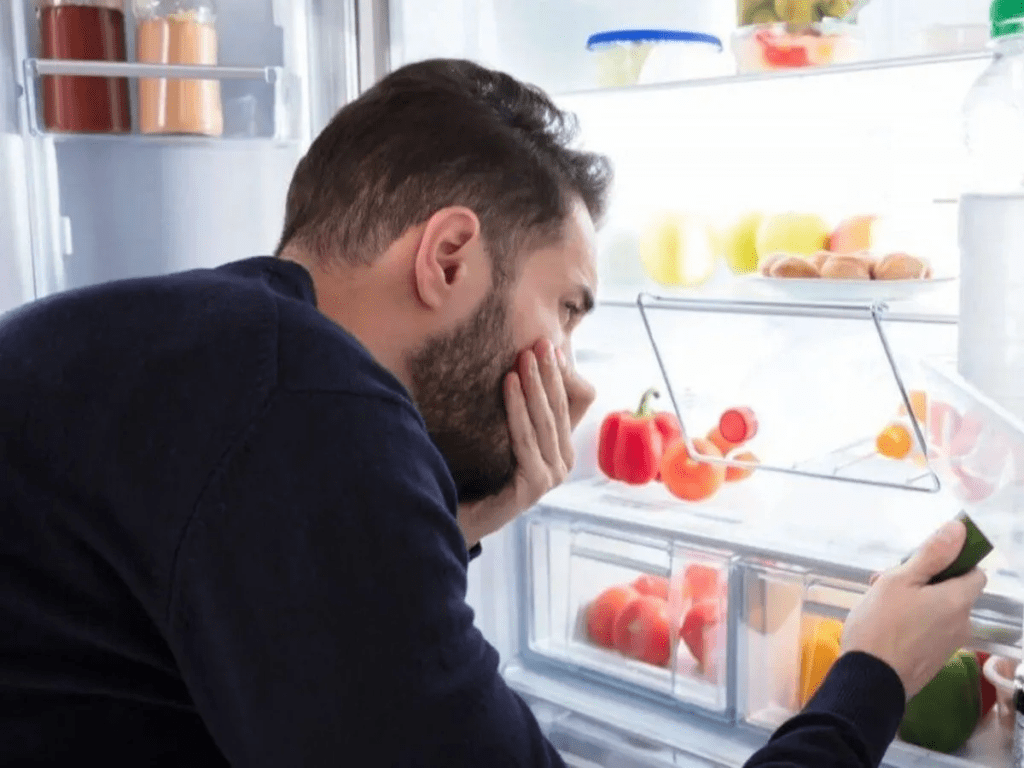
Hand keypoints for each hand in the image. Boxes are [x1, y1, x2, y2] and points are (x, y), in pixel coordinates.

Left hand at [457, 339, 595, 547]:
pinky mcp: (534, 487)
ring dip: (534, 385)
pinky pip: (525, 439)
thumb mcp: (505, 432)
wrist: (461, 515)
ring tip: (523, 357)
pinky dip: (516, 408)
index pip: (571, 403)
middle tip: (540, 342)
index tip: (550, 346)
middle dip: (549, 373)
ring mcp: (551, 477)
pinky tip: (507, 383)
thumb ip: (520, 407)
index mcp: (562, 449)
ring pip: (544, 420)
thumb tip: (520, 361)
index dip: (562, 375)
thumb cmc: (481, 471)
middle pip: (559, 408)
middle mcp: (563, 464)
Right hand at [841, 519, 986, 699]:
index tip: (924, 562)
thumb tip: (959, 530)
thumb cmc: (881, 625)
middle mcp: (962, 623)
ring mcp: (949, 645)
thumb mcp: (899, 580)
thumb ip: (932, 554)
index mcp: (957, 600)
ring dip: (915, 602)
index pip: (975, 573)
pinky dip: (913, 623)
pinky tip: (884, 624)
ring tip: (878, 603)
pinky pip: (929, 631)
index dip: (953, 563)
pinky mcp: (934, 661)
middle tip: (888, 581)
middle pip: (952, 592)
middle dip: (924, 582)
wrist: (870, 680)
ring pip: (938, 612)